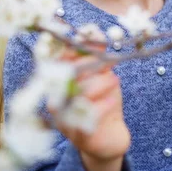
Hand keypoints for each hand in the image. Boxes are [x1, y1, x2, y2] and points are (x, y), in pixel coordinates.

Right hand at [48, 46, 130, 162]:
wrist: (109, 137)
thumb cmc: (103, 101)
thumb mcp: (101, 76)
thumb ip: (97, 56)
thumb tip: (96, 34)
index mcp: (59, 84)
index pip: (58, 61)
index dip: (74, 50)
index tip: (96, 43)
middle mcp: (56, 102)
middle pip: (67, 76)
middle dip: (89, 65)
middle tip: (109, 61)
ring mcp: (65, 121)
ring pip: (78, 96)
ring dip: (99, 84)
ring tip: (115, 80)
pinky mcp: (79, 137)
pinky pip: (87, 118)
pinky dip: (102, 107)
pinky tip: (112, 101)